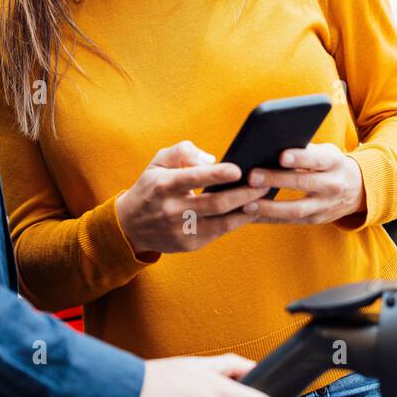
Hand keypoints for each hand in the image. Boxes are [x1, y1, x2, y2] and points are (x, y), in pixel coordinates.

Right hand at [115, 140, 271, 256]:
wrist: (130, 226)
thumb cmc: (151, 187)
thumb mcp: (158, 162)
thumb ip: (182, 152)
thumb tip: (211, 159)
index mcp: (164, 185)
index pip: (193, 178)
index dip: (217, 175)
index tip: (238, 169)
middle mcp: (172, 209)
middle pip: (215, 203)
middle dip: (243, 194)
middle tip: (265, 184)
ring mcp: (181, 230)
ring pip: (221, 222)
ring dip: (246, 211)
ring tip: (263, 199)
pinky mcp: (189, 244)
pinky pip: (219, 233)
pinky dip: (237, 222)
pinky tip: (251, 212)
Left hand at [239, 143, 366, 224]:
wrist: (357, 189)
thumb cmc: (330, 164)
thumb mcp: (325, 152)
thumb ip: (304, 150)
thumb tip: (270, 146)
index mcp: (334, 162)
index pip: (317, 159)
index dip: (300, 158)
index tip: (281, 156)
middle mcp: (333, 185)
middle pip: (303, 183)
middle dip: (276, 180)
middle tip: (252, 176)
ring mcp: (326, 206)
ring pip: (296, 209)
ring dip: (270, 207)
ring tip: (246, 203)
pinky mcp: (316, 220)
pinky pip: (290, 221)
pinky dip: (269, 218)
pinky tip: (250, 215)